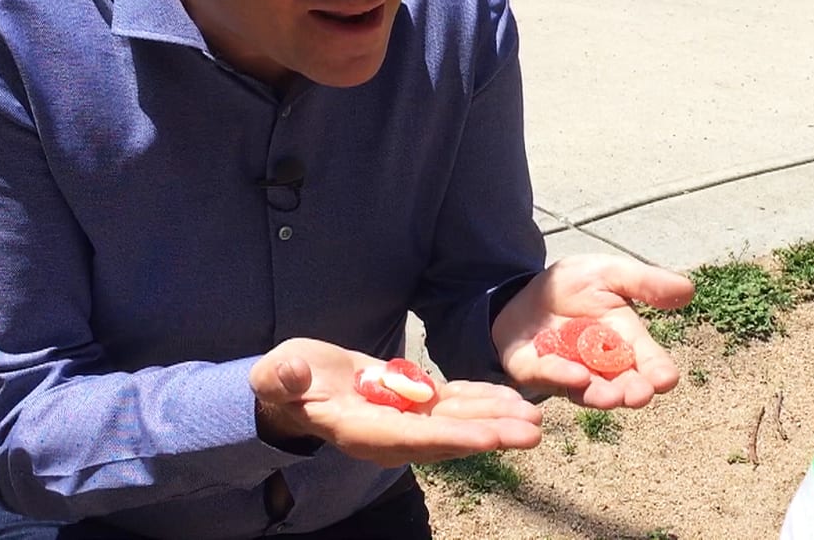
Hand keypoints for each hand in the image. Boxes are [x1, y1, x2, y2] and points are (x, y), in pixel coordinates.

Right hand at [250, 338, 542, 466]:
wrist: (295, 386)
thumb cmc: (285, 380)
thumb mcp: (278, 374)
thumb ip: (283, 379)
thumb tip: (291, 374)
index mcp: (360, 430)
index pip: (412, 438)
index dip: (453, 438)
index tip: (491, 438)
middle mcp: (389, 435)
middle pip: (447, 438)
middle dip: (490, 434)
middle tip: (533, 431)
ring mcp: (405, 422)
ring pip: (457, 424)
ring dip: (496, 420)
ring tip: (535, 418)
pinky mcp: (414, 406)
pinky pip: (454, 407)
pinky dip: (483, 402)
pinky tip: (512, 399)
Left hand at [492, 253, 694, 409]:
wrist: (523, 288)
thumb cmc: (574, 284)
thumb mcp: (609, 273)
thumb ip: (643, 282)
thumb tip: (689, 290)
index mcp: (624, 341)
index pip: (648, 360)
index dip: (658, 370)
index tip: (666, 380)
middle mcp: (599, 365)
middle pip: (622, 383)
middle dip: (632, 390)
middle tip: (641, 395)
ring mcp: (567, 372)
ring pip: (587, 390)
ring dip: (601, 394)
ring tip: (614, 397)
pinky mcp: (534, 370)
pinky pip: (547, 376)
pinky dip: (562, 376)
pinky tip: (577, 376)